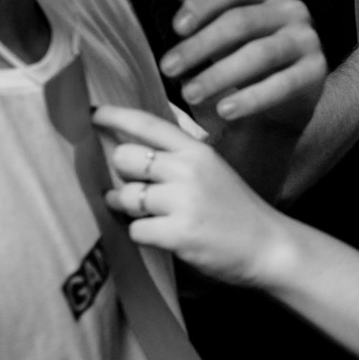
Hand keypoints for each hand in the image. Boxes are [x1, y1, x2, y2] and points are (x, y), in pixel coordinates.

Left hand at [96, 105, 289, 287]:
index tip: (90, 113)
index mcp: (197, 150)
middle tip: (137, 188)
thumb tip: (127, 146)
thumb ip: (177, 155)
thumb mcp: (212, 169)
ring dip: (131, 209)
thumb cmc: (235, 208)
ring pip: (126, 196)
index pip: (147, 124)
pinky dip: (143, 235)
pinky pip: (136, 230)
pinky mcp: (179, 233)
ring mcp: (183, 201)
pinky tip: (164, 235)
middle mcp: (188, 169)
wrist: (268, 245)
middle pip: (126, 158)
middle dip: (122, 174)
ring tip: (153, 215)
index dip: (113, 116)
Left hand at [158, 0, 325, 128]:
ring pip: (259, 53)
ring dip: (219, 74)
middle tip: (170, 69)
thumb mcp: (228, 39)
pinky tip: (225, 110)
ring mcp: (306, 39)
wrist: (291, 95)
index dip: (202, 4)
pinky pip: (281, 85)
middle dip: (200, 46)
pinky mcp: (316, 70)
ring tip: (191, 94)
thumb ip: (206, 28)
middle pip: (241, 22)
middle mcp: (291, 9)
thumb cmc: (249, 60)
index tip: (176, 28)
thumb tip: (175, 32)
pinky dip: (250, 99)